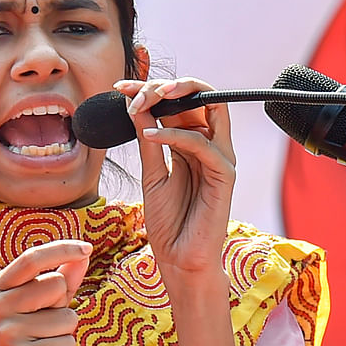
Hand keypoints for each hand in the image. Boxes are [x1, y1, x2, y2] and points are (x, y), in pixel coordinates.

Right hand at [0, 239, 91, 345]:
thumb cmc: (30, 344)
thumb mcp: (43, 308)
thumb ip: (62, 279)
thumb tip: (84, 252)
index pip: (31, 259)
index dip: (61, 249)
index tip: (87, 247)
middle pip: (55, 285)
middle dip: (62, 306)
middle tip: (44, 328)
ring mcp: (6, 333)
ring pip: (67, 316)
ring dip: (64, 333)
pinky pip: (68, 342)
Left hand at [116, 77, 234, 279]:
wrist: (179, 260)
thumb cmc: (169, 222)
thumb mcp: (152, 173)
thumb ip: (149, 141)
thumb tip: (138, 106)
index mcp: (192, 144)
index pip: (180, 103)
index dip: (151, 89)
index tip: (120, 88)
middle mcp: (210, 146)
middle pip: (199, 96)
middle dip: (165, 85)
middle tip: (135, 89)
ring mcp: (220, 158)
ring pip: (210, 107)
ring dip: (175, 97)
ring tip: (142, 101)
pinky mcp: (225, 175)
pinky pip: (202, 142)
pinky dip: (174, 133)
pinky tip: (149, 133)